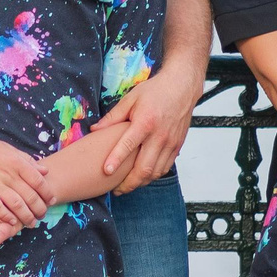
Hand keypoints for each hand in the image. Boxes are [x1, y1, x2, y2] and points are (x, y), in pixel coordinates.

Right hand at [0, 130, 49, 227]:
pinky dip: (6, 216)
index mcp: (16, 162)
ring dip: (26, 216)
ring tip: (31, 222)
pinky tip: (12, 221)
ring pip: (17, 204)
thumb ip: (27, 161)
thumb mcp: (8, 149)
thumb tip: (45, 171)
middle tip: (43, 215)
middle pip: (30, 195)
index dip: (47, 193)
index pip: (39, 181)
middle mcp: (8, 173)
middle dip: (39, 208)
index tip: (52, 200)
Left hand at [94, 63, 199, 191]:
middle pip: (144, 168)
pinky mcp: (177, 146)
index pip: (128, 145)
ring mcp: (170, 143)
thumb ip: (112, 118)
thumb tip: (94, 131)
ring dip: (140, 183)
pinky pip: (164, 168)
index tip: (106, 172)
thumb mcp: (130, 99)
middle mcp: (159, 135)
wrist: (182, 87)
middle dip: (128, 183)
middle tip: (115, 190)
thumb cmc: (155, 91)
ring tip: (126, 186)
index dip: (116, 160)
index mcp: (145, 122)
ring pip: (155, 172)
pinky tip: (142, 177)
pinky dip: (152, 176)